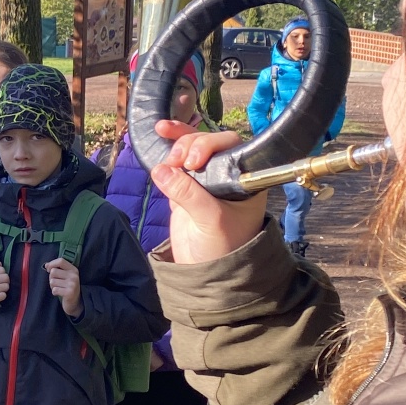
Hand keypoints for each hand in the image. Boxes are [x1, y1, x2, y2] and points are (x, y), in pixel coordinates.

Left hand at [45, 257, 81, 317]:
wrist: (75, 302)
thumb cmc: (67, 287)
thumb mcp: (65, 276)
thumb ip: (57, 269)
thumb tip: (46, 265)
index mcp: (73, 269)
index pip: (61, 261)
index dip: (52, 264)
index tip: (48, 269)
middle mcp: (74, 276)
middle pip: (53, 271)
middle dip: (51, 278)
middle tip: (57, 283)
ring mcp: (72, 284)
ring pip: (52, 281)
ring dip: (53, 286)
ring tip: (59, 288)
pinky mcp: (69, 293)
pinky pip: (54, 290)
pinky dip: (54, 292)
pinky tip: (59, 293)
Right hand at [151, 121, 270, 263]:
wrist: (208, 273)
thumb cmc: (223, 248)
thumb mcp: (210, 221)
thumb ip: (188, 194)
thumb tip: (160, 169)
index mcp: (245, 179)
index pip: (232, 147)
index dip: (210, 147)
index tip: (193, 162)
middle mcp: (228, 175)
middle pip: (210, 144)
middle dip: (191, 146)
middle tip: (178, 163)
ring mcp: (207, 180)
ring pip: (192, 149)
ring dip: (178, 147)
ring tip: (168, 161)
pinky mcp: (187, 188)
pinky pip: (178, 163)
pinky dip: (169, 148)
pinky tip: (160, 131)